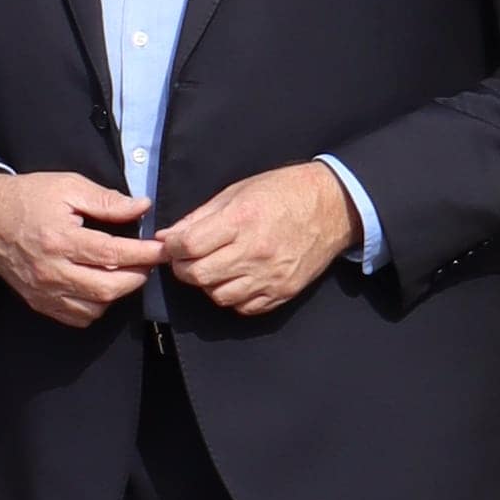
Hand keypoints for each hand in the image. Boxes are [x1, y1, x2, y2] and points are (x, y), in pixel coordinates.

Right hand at [0, 167, 159, 331]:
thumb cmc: (26, 197)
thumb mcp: (67, 186)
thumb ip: (106, 200)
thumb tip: (141, 207)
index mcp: (61, 239)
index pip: (113, 253)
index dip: (144, 254)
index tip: (162, 250)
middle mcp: (52, 270)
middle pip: (108, 288)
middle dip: (136, 277)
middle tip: (147, 263)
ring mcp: (44, 290)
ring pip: (95, 308)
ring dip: (117, 294)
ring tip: (124, 273)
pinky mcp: (38, 301)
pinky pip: (76, 317)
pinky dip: (95, 307)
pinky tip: (100, 288)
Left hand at [154, 163, 362, 318]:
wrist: (332, 207)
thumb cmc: (283, 192)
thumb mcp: (237, 192)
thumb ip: (200, 217)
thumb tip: (167, 236)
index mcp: (241, 220)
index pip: (189, 246)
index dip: (173, 248)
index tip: (173, 245)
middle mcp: (255, 251)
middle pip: (199, 276)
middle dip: (184, 268)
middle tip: (188, 259)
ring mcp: (270, 275)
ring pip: (218, 296)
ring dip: (209, 284)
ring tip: (215, 267)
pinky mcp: (282, 292)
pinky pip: (244, 307)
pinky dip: (233, 296)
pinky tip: (236, 279)